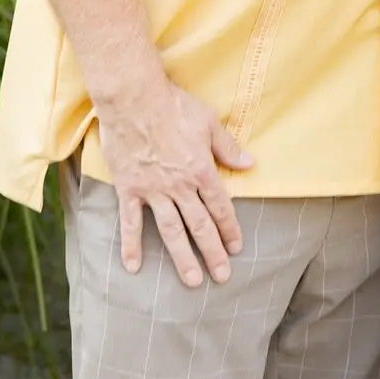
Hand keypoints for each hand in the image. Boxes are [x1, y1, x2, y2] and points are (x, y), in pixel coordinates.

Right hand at [97, 75, 253, 289]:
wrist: (133, 98)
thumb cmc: (173, 105)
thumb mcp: (208, 122)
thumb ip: (228, 148)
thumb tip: (250, 165)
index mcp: (201, 171)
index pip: (220, 207)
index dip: (230, 229)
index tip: (236, 248)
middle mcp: (179, 186)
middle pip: (199, 226)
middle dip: (213, 253)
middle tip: (222, 276)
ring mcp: (153, 190)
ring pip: (171, 231)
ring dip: (182, 258)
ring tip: (192, 281)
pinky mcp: (129, 188)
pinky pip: (130, 222)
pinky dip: (131, 245)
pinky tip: (133, 266)